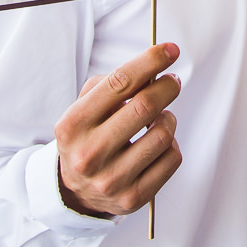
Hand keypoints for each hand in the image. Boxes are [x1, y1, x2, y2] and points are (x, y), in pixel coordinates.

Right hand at [53, 43, 182, 217]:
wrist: (76, 191)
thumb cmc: (88, 138)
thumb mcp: (84, 109)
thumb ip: (111, 85)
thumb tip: (153, 70)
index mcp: (73, 125)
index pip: (119, 83)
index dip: (149, 62)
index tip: (170, 50)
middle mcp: (89, 154)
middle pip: (145, 107)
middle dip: (167, 86)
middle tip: (174, 80)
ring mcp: (112, 179)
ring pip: (163, 134)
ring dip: (168, 119)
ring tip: (160, 118)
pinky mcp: (133, 197)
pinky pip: (172, 158)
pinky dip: (171, 145)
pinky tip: (158, 144)